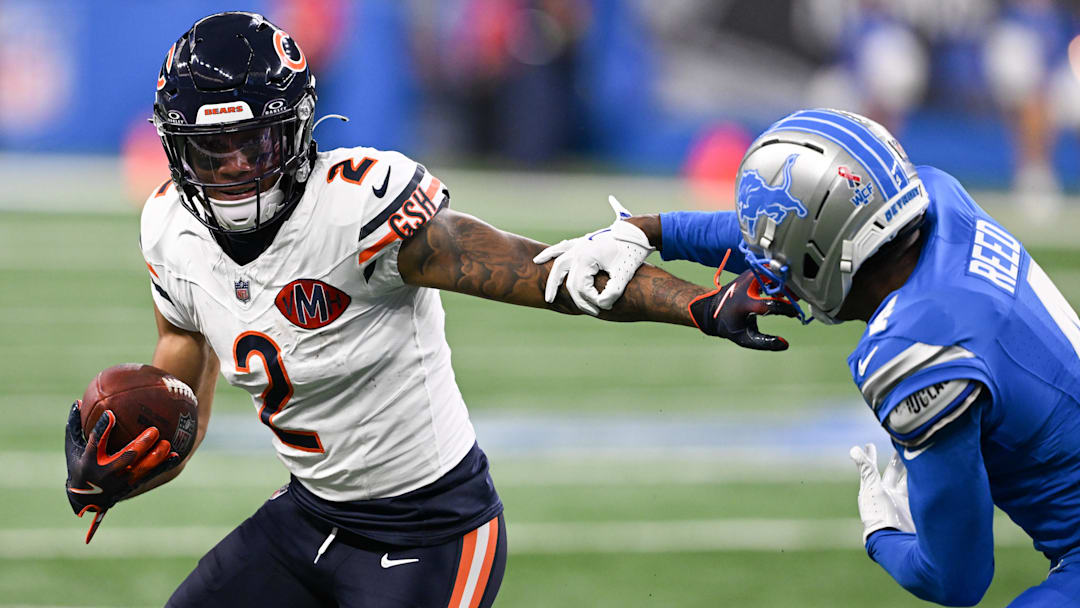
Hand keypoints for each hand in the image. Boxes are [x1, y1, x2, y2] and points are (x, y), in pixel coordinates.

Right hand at [65, 402, 178, 542]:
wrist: (85, 499)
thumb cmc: (79, 465)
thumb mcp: (73, 447)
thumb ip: (75, 425)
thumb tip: (78, 401)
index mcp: (89, 461)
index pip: (96, 443)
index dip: (103, 429)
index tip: (110, 414)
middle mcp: (106, 473)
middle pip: (126, 458)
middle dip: (140, 445)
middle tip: (154, 430)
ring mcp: (120, 482)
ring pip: (141, 469)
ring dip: (156, 457)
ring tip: (167, 443)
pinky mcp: (131, 486)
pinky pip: (150, 475)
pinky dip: (163, 466)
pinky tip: (175, 455)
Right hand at [533, 195, 653, 314]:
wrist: (640, 232)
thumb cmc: (632, 253)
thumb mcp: (625, 275)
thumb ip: (613, 292)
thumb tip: (602, 306)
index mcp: (586, 257)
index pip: (580, 286)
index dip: (589, 299)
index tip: (603, 306)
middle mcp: (579, 249)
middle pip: (562, 273)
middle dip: (558, 289)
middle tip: (551, 301)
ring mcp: (581, 243)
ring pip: (558, 256)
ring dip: (549, 265)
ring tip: (539, 271)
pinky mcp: (586, 241)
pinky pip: (565, 246)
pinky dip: (555, 251)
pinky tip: (547, 256)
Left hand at [687, 267, 797, 349]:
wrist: (711, 308)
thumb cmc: (729, 325)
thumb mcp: (744, 338)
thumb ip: (764, 342)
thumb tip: (785, 344)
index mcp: (745, 303)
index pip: (771, 304)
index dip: (787, 309)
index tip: (795, 313)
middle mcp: (747, 285)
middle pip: (776, 282)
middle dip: (790, 290)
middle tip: (797, 299)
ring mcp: (749, 276)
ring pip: (774, 273)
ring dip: (785, 283)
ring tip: (791, 296)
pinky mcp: (751, 272)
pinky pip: (770, 272)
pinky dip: (779, 280)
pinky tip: (781, 292)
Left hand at [849, 443, 914, 543]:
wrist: (896, 537)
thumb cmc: (879, 513)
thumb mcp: (872, 488)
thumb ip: (866, 469)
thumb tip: (853, 449)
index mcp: (875, 490)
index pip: (873, 468)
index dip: (871, 456)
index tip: (868, 445)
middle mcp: (889, 495)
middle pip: (894, 473)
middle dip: (897, 460)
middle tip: (899, 446)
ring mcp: (903, 501)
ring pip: (908, 480)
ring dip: (911, 469)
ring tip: (916, 456)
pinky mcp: (917, 508)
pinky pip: (920, 490)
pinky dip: (922, 481)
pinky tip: (928, 474)